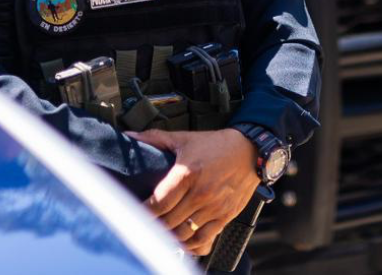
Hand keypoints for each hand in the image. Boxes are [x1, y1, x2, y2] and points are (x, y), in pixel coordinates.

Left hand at [129, 128, 259, 255]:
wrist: (251, 151)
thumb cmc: (216, 145)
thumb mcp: (184, 138)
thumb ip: (155, 138)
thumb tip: (130, 136)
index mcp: (187, 173)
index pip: (158, 203)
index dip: (143, 211)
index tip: (135, 212)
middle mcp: (201, 193)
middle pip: (168, 221)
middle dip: (153, 224)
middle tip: (145, 222)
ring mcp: (214, 207)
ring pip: (184, 234)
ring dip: (169, 236)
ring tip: (161, 231)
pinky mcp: (225, 216)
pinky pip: (204, 239)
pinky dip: (190, 244)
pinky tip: (182, 239)